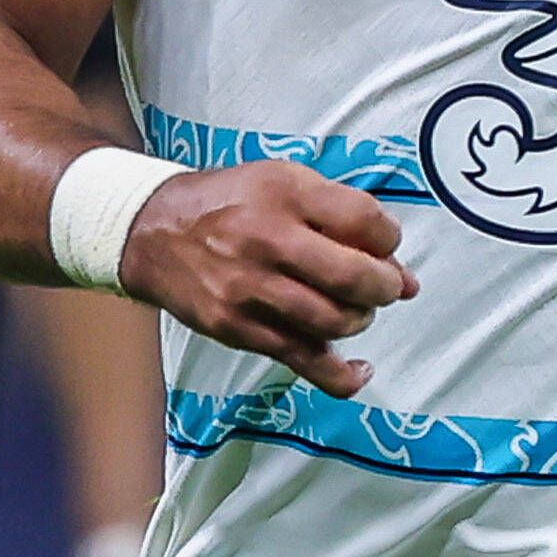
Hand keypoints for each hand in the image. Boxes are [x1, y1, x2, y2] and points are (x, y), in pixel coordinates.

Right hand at [119, 162, 414, 394]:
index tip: (384, 247)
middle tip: (384, 287)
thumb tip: (403, 275)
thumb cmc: (228, 205)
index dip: (389, 239)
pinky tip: (359, 368)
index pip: (364, 219)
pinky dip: (342, 373)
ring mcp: (251, 288)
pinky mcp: (239, 328)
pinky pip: (304, 360)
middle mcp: (267, 239)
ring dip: (360, 319)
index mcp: (283, 192)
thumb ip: (341, 217)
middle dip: (384, 287)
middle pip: (354, 276)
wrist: (152, 232)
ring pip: (334, 320)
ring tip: (352, 309)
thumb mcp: (280, 182)